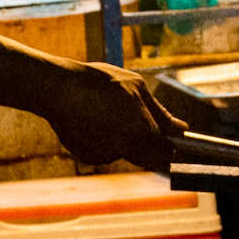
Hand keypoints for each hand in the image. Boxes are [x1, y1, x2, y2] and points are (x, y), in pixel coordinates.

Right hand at [41, 62, 185, 170]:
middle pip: (147, 156)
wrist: (57, 88)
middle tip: (135, 119)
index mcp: (142, 132)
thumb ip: (160, 113)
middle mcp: (125, 149)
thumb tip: (182, 129)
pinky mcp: (86, 156)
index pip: (168, 151)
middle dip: (148, 142)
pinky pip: (104, 151)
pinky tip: (92, 120)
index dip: (172, 147)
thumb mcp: (136, 88)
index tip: (174, 141)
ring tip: (107, 111)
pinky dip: (103, 140)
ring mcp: (104, 155)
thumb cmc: (100, 82)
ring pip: (124, 152)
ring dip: (123, 138)